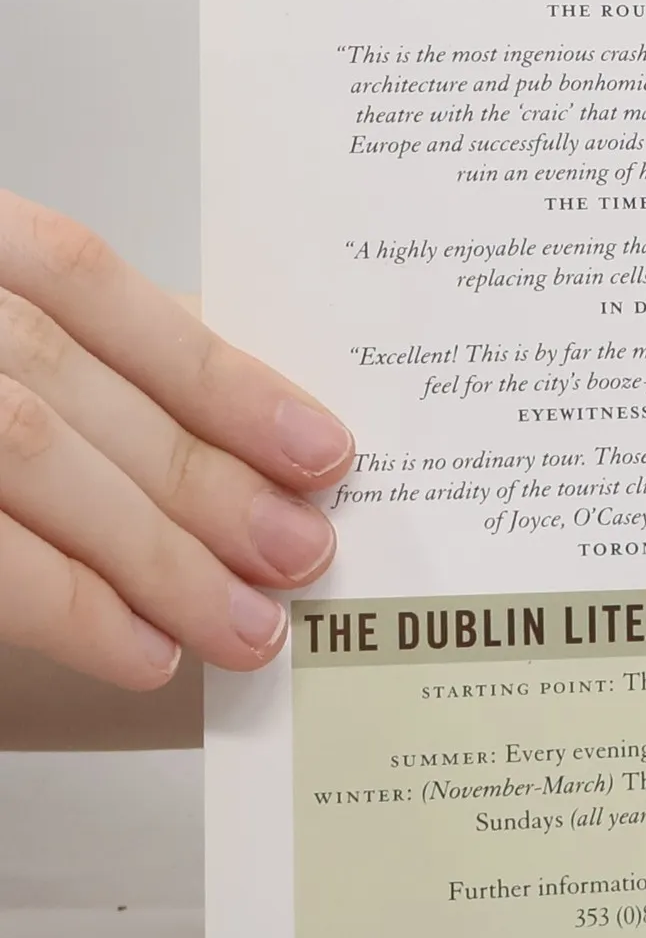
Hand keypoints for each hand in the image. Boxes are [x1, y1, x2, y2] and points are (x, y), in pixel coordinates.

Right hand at [0, 193, 352, 688]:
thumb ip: (76, 351)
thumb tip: (244, 423)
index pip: (92, 289)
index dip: (216, 372)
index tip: (323, 449)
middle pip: (69, 387)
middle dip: (203, 480)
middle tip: (302, 553)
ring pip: (25, 460)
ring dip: (155, 556)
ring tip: (245, 624)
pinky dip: (65, 604)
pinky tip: (141, 649)